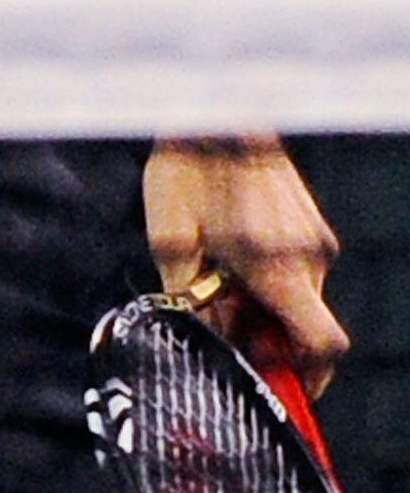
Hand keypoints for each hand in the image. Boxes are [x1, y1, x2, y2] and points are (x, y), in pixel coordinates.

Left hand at [144, 135, 346, 395]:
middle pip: (304, 325)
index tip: (274, 388)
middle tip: (221, 326)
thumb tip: (201, 333)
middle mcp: (310, 257)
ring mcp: (314, 235)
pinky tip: (230, 253)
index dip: (304, 379)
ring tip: (215, 278)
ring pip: (298, 293)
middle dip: (267, 338)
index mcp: (280, 270)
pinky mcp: (308, 218)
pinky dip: (269, 274)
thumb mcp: (171, 240)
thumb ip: (189, 295)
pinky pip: (296, 263)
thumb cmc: (187, 169)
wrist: (216, 105)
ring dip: (265, 302)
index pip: (322, 348)